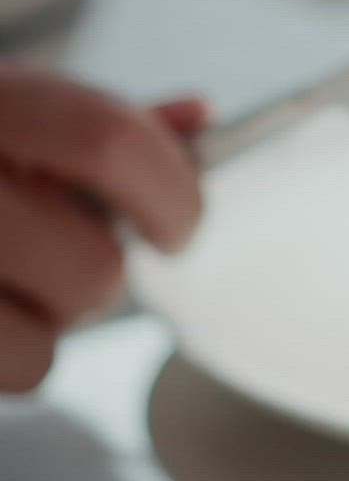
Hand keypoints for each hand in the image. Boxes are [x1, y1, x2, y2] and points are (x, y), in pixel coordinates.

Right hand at [0, 69, 203, 392]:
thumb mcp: (4, 105)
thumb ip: (96, 120)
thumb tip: (197, 123)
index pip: (106, 141)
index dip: (171, 191)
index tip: (179, 224)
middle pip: (90, 268)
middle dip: (97, 274)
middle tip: (62, 249)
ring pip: (42, 347)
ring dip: (41, 325)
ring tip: (1, 281)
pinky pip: (7, 374)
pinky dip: (4, 356)